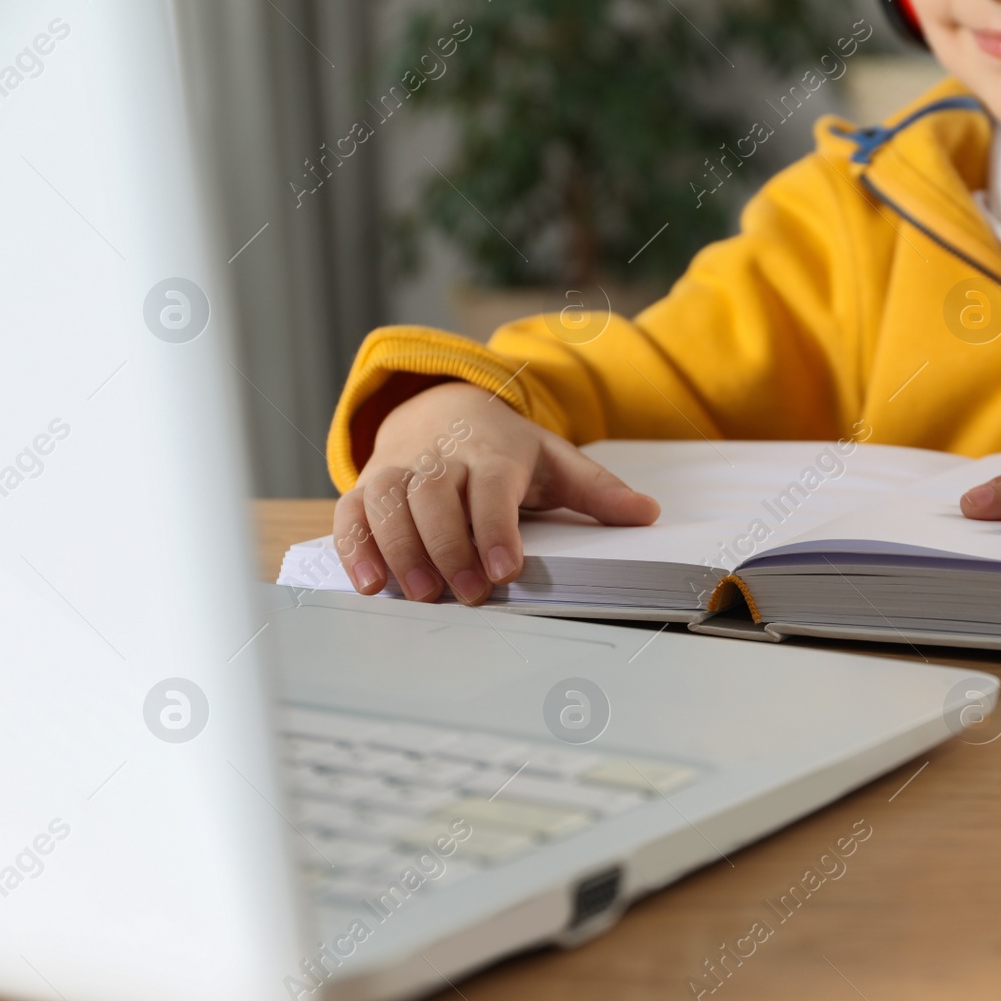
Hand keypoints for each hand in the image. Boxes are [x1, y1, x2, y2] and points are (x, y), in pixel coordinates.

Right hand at [333, 381, 658, 603]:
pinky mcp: (368, 486)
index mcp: (491, 453)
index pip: (491, 488)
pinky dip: (354, 547)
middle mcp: (440, 459)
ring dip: (399, 548)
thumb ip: (597, 490)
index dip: (495, 528)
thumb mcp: (555, 460)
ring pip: (388, 502)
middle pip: (434, 496)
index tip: (504, 570)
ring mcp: (399, 470)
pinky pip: (352, 512)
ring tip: (417, 593)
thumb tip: (647, 513)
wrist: (444, 406)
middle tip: (465, 593)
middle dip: (447, 547)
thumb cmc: (504, 447)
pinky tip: (368, 584)